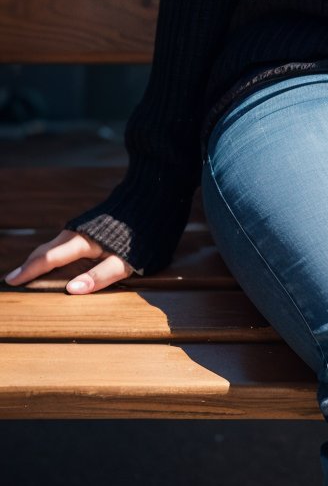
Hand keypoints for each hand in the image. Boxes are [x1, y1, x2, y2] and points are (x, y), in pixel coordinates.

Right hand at [4, 229, 134, 292]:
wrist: (155, 196)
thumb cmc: (144, 234)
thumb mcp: (127, 260)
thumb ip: (100, 275)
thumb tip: (72, 289)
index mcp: (84, 242)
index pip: (50, 259)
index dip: (30, 271)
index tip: (11, 281)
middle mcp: (80, 232)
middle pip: (48, 249)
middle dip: (29, 264)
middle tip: (13, 278)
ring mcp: (86, 226)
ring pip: (56, 243)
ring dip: (41, 256)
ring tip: (31, 269)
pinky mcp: (93, 224)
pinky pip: (66, 239)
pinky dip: (54, 250)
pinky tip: (58, 255)